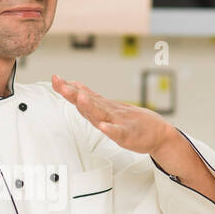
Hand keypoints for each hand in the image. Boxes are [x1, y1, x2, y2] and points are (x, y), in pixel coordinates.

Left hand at [52, 74, 175, 154]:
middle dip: (74, 94)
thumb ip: (91, 98)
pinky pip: (118, 133)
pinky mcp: (128, 135)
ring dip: (90, 106)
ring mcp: (119, 122)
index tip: (55, 78)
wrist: (158, 133)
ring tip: (80, 98)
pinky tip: (103, 127)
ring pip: (102, 114)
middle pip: (89, 103)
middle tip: (62, 85)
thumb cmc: (133, 121)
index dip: (68, 88)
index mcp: (102, 108)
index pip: (82, 96)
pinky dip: (110, 130)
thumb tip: (74, 87)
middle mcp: (108, 112)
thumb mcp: (109, 108)